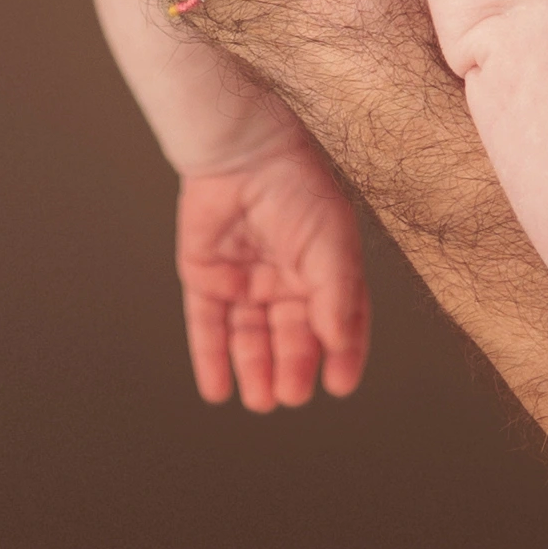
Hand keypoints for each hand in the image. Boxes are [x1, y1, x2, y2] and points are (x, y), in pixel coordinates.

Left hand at [174, 138, 371, 412]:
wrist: (242, 149)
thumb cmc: (298, 187)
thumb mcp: (331, 241)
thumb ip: (337, 292)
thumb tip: (338, 341)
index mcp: (324, 272)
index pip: (338, 324)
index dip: (342, 356)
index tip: (339, 385)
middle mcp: (285, 282)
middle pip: (292, 337)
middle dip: (293, 367)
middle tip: (291, 393)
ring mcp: (245, 281)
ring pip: (250, 338)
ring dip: (255, 370)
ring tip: (260, 399)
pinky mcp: (206, 278)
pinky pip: (208, 325)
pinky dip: (211, 359)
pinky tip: (216, 390)